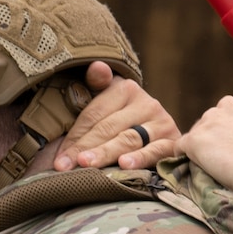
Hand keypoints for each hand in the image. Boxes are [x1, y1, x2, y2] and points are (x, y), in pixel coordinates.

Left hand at [53, 61, 179, 171]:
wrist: (159, 137)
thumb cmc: (121, 123)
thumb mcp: (106, 101)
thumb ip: (96, 85)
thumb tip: (98, 67)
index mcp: (126, 88)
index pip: (94, 113)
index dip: (75, 135)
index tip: (59, 158)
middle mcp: (147, 103)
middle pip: (109, 127)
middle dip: (84, 148)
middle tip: (65, 165)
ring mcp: (162, 123)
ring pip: (128, 139)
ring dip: (106, 153)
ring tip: (87, 165)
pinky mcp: (173, 142)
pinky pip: (155, 151)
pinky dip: (140, 158)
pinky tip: (124, 165)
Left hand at [182, 97, 232, 226]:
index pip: (232, 118)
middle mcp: (228, 108)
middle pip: (211, 125)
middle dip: (216, 143)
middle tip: (227, 166)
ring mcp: (210, 123)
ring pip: (197, 137)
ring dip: (201, 153)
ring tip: (213, 174)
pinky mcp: (196, 141)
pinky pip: (180, 149)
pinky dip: (182, 159)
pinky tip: (189, 172)